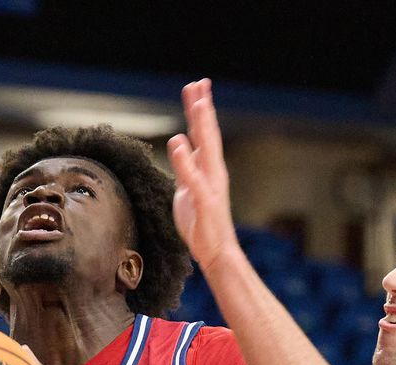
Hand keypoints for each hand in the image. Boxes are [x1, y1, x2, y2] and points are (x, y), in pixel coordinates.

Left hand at [167, 79, 239, 272]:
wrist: (216, 251)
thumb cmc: (201, 222)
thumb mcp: (188, 188)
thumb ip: (185, 166)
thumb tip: (181, 144)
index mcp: (208, 168)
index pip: (203, 133)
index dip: (200, 109)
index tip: (197, 86)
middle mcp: (213, 172)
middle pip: (207, 134)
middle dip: (203, 108)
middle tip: (199, 83)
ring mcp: (210, 185)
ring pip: (207, 150)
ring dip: (202, 126)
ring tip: (198, 103)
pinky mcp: (204, 201)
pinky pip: (192, 177)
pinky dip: (185, 159)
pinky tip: (178, 142)